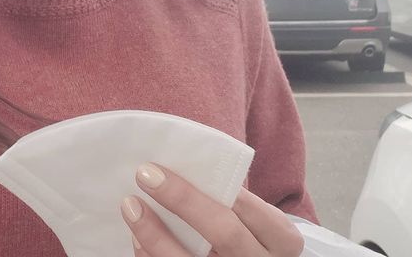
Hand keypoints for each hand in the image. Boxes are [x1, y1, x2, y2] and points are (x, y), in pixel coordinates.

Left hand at [120, 163, 303, 255]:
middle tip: (146, 174)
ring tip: (130, 205)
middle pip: (225, 232)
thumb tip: (177, 164)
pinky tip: (135, 238)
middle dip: (183, 201)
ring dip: (155, 234)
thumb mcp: (256, 220)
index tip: (180, 166)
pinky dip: (150, 256)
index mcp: (281, 240)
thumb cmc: (250, 236)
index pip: (252, 208)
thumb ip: (232, 201)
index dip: (221, 186)